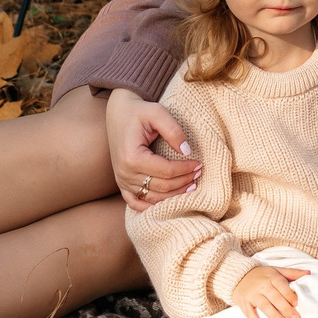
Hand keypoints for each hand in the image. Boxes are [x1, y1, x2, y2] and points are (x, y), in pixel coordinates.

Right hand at [103, 88, 198, 209]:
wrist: (118, 112)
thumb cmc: (138, 111)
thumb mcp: (157, 112)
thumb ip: (173, 130)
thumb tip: (187, 151)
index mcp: (132, 157)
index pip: (167, 171)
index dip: (186, 169)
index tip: (199, 164)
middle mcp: (124, 173)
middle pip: (162, 187)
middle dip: (184, 181)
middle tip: (199, 173)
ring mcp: (121, 181)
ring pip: (153, 197)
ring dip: (174, 195)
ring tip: (191, 186)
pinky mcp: (121, 183)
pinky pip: (137, 203)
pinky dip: (152, 206)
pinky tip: (169, 201)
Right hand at [230, 263, 308, 317]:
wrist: (238, 275)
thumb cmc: (262, 275)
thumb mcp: (276, 270)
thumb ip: (292, 273)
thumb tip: (308, 273)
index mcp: (271, 277)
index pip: (281, 286)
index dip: (289, 294)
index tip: (297, 303)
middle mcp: (262, 286)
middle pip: (275, 298)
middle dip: (285, 308)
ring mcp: (252, 295)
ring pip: (264, 306)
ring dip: (274, 315)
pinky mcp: (244, 303)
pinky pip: (249, 313)